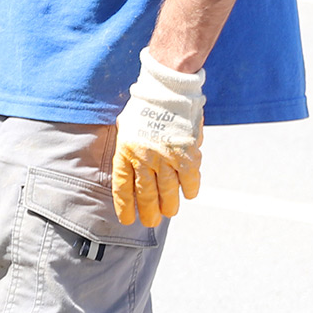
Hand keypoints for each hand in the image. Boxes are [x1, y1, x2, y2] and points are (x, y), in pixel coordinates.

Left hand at [112, 51, 203, 225]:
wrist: (167, 90)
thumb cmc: (144, 107)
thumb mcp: (125, 127)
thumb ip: (127, 148)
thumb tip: (129, 167)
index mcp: (125, 152)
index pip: (122, 187)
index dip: (125, 206)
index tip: (127, 219)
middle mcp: (144, 158)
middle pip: (145, 194)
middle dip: (148, 211)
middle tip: (150, 222)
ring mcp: (166, 158)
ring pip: (167, 191)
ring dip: (169, 205)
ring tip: (169, 213)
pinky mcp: (187, 155)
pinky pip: (189, 179)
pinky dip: (190, 189)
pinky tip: (189, 194)